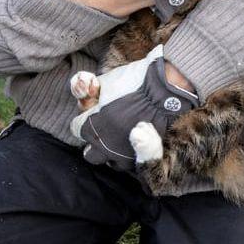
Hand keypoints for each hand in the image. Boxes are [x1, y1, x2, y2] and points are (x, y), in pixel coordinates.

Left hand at [69, 45, 198, 172]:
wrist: (167, 89)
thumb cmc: (135, 82)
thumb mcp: (105, 82)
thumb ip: (88, 91)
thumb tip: (86, 96)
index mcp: (90, 127)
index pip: (77, 128)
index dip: (86, 116)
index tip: (97, 108)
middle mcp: (104, 146)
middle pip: (90, 152)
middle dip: (96, 140)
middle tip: (106, 127)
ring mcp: (123, 155)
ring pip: (110, 161)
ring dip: (112, 150)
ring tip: (122, 135)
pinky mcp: (143, 157)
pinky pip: (130, 161)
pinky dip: (130, 152)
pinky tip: (136, 139)